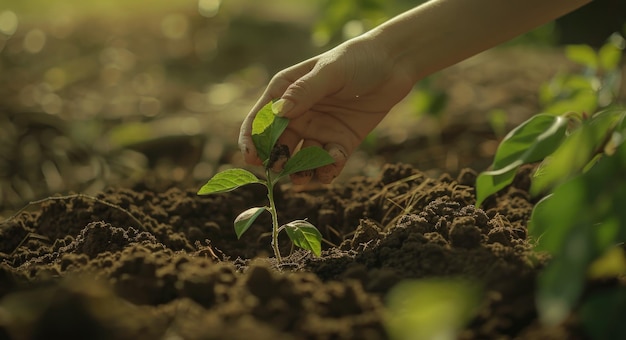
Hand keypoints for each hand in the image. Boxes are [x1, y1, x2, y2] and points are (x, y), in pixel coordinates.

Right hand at [239, 35, 414, 184]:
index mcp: (285, 92)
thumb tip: (278, 113)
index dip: (251, 140)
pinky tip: (334, 162)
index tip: (251, 159)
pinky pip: (327, 164)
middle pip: (278, 145)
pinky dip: (328, 169)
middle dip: (277, 161)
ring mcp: (318, 130)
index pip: (259, 120)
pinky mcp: (340, 143)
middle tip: (282, 169)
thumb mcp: (330, 71)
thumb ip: (304, 92)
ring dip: (301, 172)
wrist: (394, 64)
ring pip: (301, 160)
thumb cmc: (358, 59)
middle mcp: (298, 115)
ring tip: (306, 176)